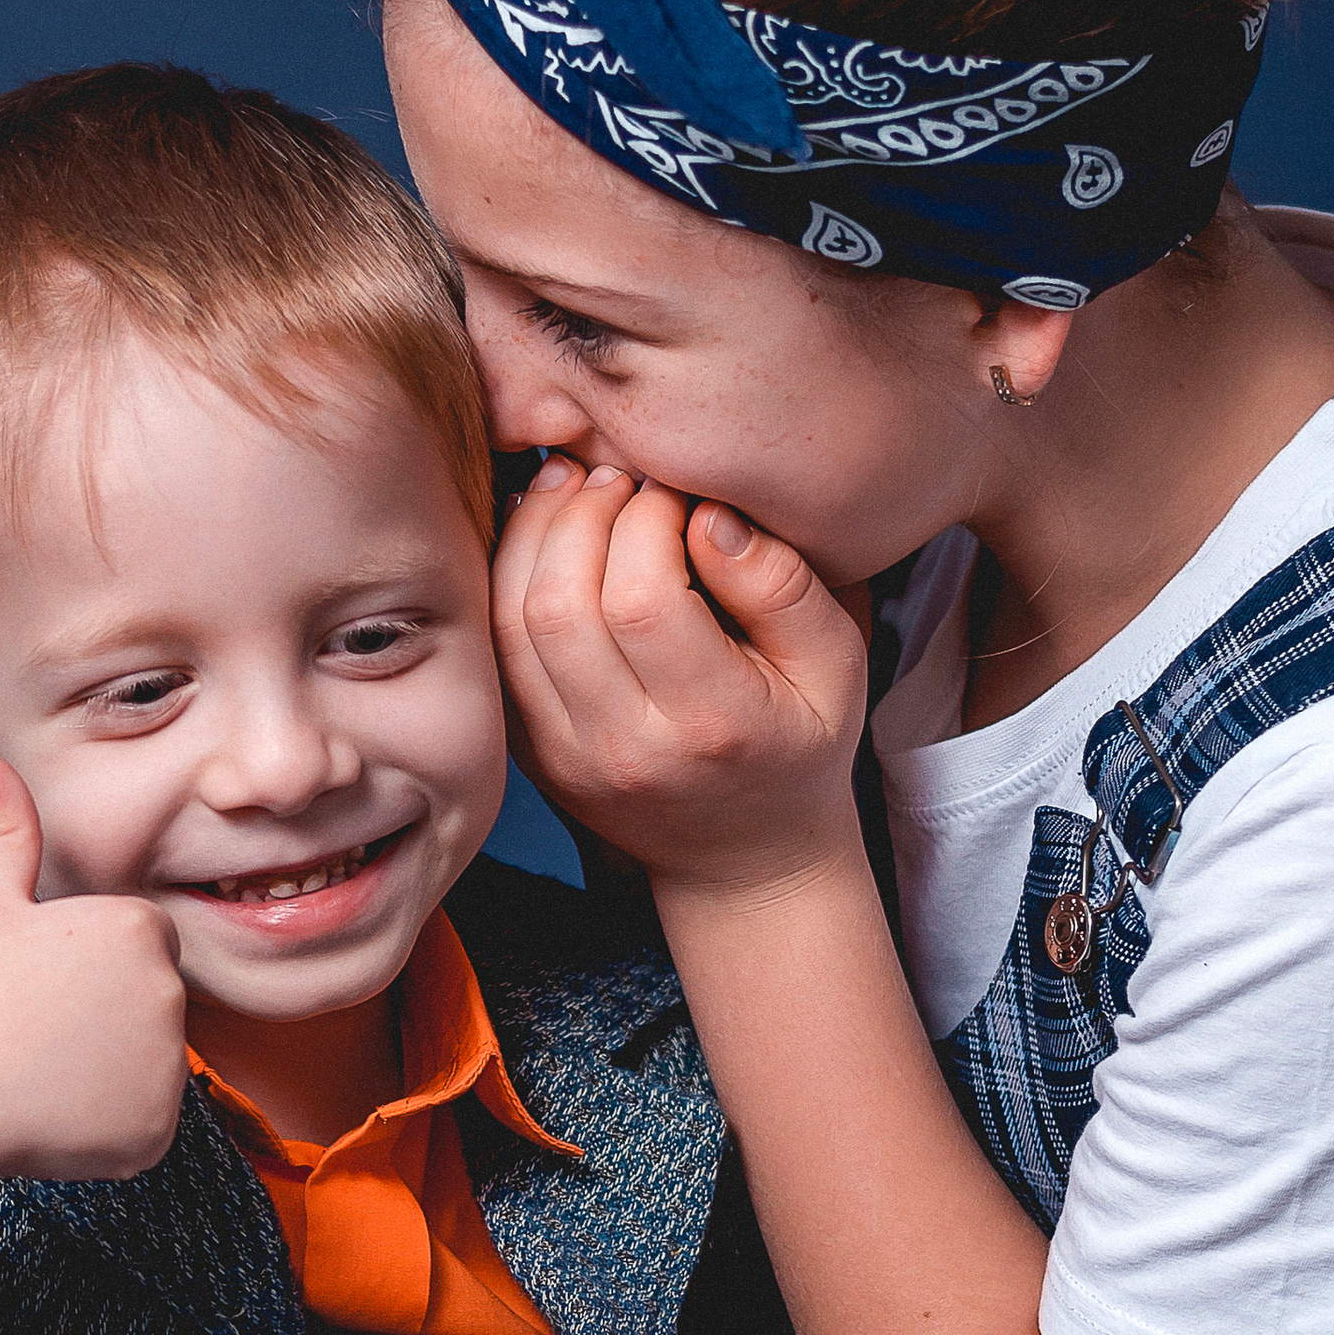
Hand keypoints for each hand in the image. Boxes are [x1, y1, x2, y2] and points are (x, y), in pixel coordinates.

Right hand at [0, 759, 193, 1210]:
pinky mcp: (156, 1131)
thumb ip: (8, 833)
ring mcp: (167, 1068)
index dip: (90, 964)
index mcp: (140, 928)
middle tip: (41, 1029)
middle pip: (152, 1003)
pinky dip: (110, 1127)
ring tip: (44, 1069)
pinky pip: (145, 1124)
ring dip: (110, 1071)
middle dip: (108, 1016)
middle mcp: (169, 992)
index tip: (45, 984)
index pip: (144, 944)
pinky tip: (56, 1114)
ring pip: (149, 1064)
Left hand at [494, 463, 871, 901]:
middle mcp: (622, 747)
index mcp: (711, 725)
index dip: (646, 519)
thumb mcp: (838, 665)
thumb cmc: (799, 744)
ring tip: (578, 488)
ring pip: (511, 621)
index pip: (643, 599)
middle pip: (560, 605)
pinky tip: (546, 535)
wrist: (746, 859)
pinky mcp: (530, 751)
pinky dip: (506, 575)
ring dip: (533, 533)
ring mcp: (564, 755)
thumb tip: (708, 515)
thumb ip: (783, 586)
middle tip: (620, 476)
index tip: (675, 490)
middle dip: (582, 514)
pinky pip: (495, 649)